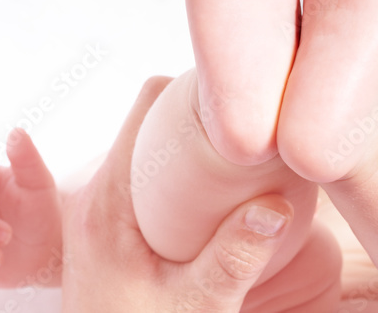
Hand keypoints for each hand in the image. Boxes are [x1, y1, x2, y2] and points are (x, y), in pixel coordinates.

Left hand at [61, 75, 339, 312]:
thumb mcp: (197, 307)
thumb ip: (234, 257)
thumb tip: (278, 203)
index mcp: (109, 201)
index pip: (145, 104)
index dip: (191, 87)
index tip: (240, 96)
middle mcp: (100, 195)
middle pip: (150, 116)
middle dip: (200, 109)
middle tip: (253, 119)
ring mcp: (106, 211)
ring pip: (149, 144)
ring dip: (191, 140)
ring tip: (243, 147)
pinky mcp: (115, 229)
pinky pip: (149, 175)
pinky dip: (183, 169)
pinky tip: (221, 189)